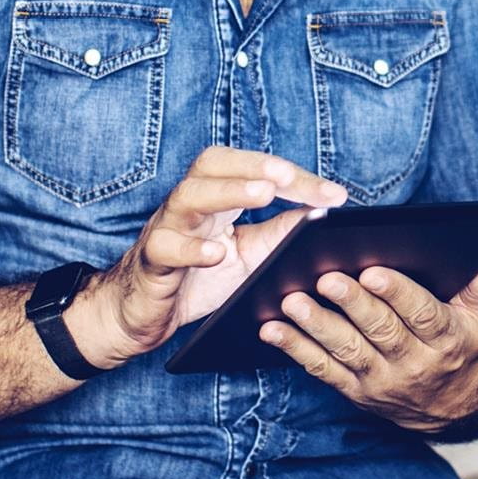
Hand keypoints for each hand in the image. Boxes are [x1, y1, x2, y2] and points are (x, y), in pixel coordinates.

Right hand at [70, 147, 347, 365]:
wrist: (142, 314)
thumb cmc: (197, 278)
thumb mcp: (251, 255)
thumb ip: (282, 232)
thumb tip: (323, 215)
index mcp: (218, 198)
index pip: (254, 171)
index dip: (295, 178)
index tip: (335, 195)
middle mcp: (190, 205)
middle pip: (213, 164)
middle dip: (253, 165)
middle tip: (289, 176)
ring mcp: (166, 229)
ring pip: (187, 196)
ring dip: (227, 192)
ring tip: (263, 195)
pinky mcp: (151, 261)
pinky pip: (165, 248)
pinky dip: (191, 248)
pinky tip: (216, 255)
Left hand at [259, 256, 477, 431]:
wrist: (453, 404)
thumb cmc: (463, 344)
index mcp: (446, 339)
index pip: (421, 314)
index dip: (397, 293)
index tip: (372, 270)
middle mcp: (413, 363)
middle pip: (380, 332)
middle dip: (351, 304)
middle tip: (325, 278)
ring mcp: (381, 381)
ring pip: (347, 352)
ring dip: (316, 327)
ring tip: (291, 302)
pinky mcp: (355, 391)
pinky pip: (323, 371)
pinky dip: (296, 350)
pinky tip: (272, 329)